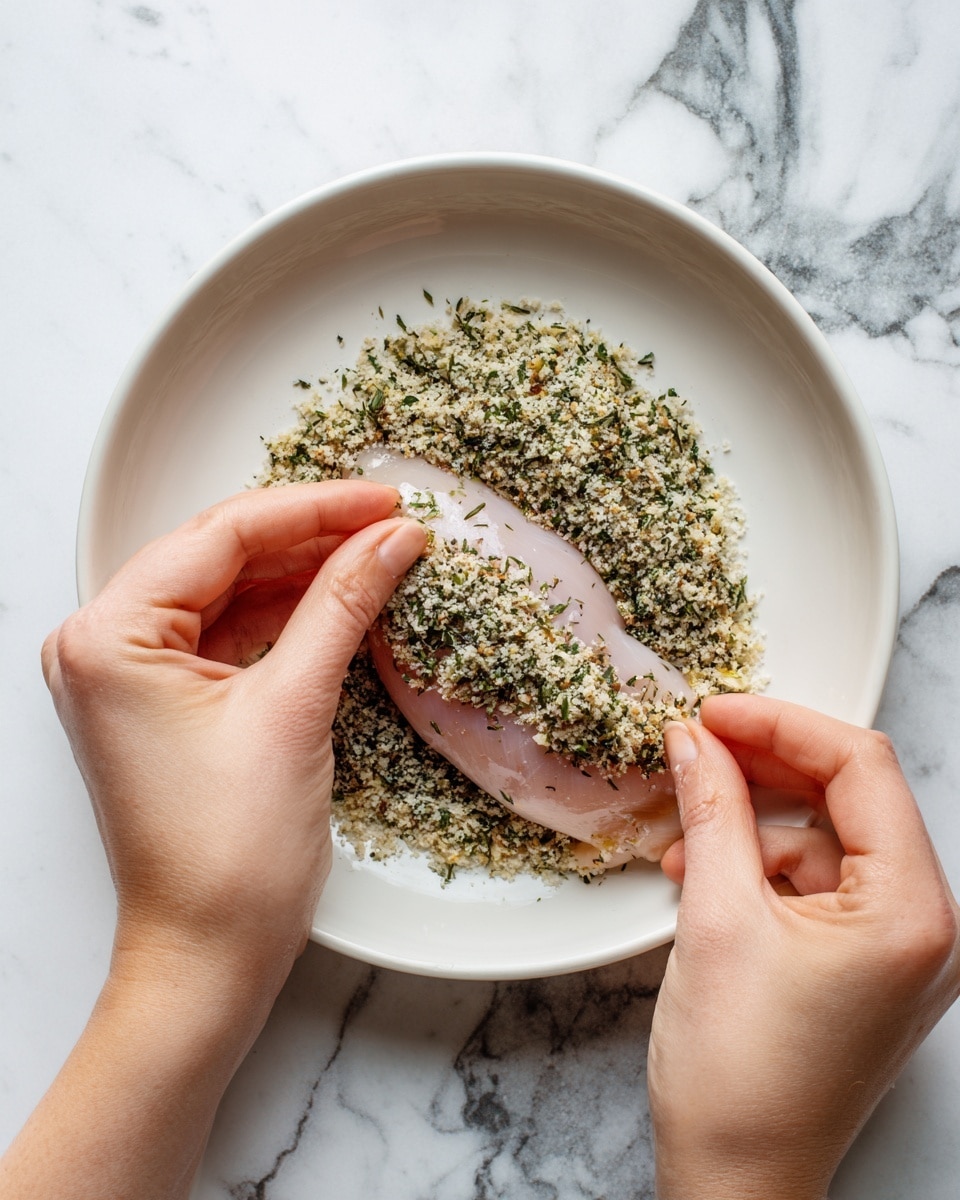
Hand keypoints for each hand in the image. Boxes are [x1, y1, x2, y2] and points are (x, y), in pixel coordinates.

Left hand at [41, 481, 425, 990]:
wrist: (208, 956)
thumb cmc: (226, 856)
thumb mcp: (293, 709)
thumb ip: (343, 605)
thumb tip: (392, 539)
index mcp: (109, 636)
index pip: (222, 535)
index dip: (314, 509)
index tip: (383, 499)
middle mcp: (104, 646)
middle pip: (222, 556)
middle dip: (311, 535)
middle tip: (390, 521)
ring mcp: (131, 675)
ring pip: (230, 591)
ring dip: (304, 573)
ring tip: (379, 553)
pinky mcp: (164, 702)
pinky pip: (231, 634)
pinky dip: (287, 617)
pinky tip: (343, 599)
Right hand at [648, 695, 959, 1199]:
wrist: (737, 1180)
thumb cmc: (741, 1078)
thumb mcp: (716, 917)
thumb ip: (711, 811)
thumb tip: (695, 742)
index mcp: (912, 910)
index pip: (861, 768)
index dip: (782, 725)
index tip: (717, 712)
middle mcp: (923, 926)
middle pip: (850, 798)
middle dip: (767, 767)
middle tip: (699, 745)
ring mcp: (896, 949)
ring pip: (827, 839)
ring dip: (753, 824)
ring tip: (685, 832)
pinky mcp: (863, 966)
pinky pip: (817, 884)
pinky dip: (760, 868)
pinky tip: (703, 874)